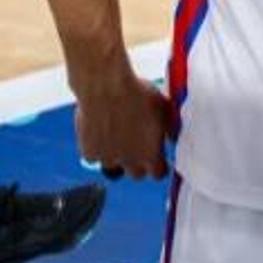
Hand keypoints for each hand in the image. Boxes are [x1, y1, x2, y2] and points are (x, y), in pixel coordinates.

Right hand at [72, 61, 171, 179]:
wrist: (107, 88)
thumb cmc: (137, 94)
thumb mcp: (164, 109)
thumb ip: (168, 128)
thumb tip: (172, 137)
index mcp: (151, 153)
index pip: (158, 173)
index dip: (159, 167)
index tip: (158, 160)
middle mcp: (130, 161)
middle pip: (136, 174)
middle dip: (138, 163)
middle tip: (137, 147)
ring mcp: (108, 158)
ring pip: (113, 166)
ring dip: (116, 156)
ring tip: (118, 135)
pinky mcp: (89, 152)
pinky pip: (94, 157)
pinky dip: (96, 148)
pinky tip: (100, 133)